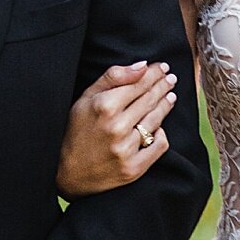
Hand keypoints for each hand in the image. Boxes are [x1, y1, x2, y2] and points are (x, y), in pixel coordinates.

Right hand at [57, 62, 177, 197]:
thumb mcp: (86, 98)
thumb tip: (142, 66)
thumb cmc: (76, 131)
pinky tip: (160, 127)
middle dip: (163, 86)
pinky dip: (161, 135)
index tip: (163, 67)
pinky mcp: (133, 168)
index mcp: (105, 106)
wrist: (68, 173)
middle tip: (171, 78)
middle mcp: (117, 127)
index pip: (139, 83)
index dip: (154, 73)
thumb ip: (114, 77)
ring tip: (170, 96)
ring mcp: (126, 149)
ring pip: (156, 120)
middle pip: (150, 100)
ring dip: (166, 105)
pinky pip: (159, 146)